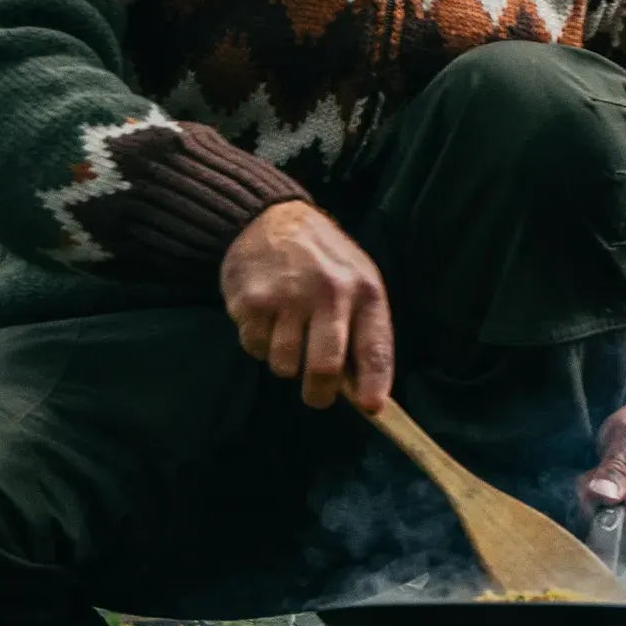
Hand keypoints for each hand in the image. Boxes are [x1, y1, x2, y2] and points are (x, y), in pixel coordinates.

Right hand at [220, 201, 395, 411]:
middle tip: (315, 395)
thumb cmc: (321, 259)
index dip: (374, 384)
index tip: (371, 408)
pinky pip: (254, 348)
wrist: (269, 217)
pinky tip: (265, 317)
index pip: (374, 348)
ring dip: (284, 362)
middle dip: (319, 393)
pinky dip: (258, 343)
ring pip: (284, 365)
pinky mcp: (251, 301)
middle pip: (324, 368)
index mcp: (363, 290)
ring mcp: (288, 296)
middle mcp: (328, 292)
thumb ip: (361, 328)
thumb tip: (362, 390)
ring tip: (287, 333)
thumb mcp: (356, 279)